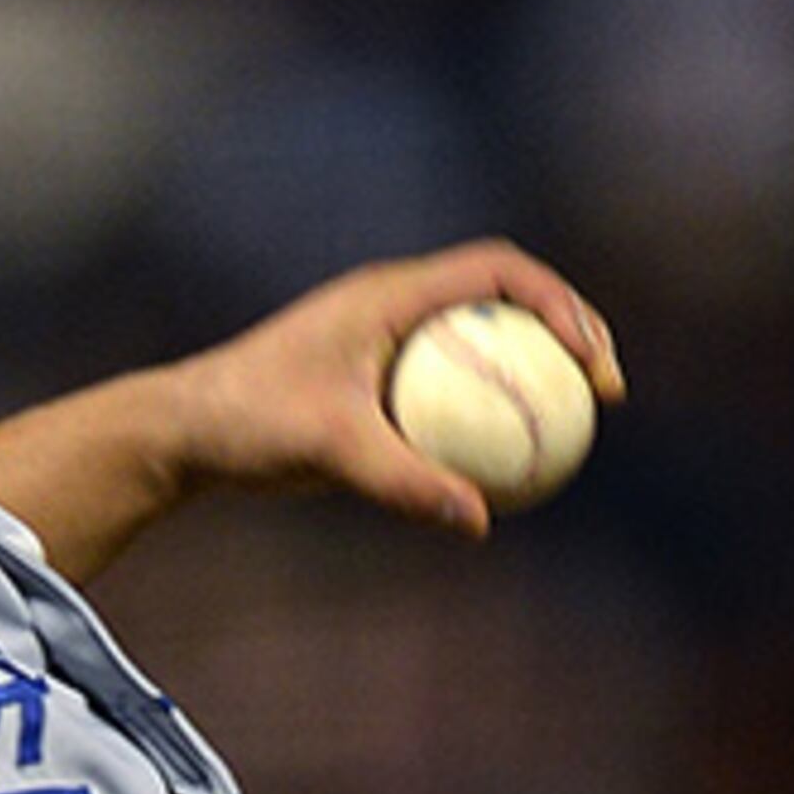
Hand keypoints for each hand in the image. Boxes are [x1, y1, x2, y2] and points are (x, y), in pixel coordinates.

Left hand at [158, 240, 624, 539]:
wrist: (186, 431)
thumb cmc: (247, 425)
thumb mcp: (327, 450)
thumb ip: (402, 481)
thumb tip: (480, 521)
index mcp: (391, 294)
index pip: (500, 272)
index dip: (560, 303)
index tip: (589, 360)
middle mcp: (396, 305)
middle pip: (510, 300)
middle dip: (571, 332)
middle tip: (607, 394)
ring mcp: (390, 341)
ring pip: (486, 345)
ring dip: (538, 373)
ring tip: (579, 430)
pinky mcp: (380, 381)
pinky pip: (456, 391)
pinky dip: (494, 416)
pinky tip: (516, 475)